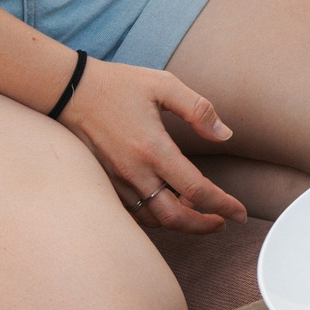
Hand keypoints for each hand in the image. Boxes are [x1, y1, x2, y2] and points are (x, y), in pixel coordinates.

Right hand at [56, 57, 248, 233]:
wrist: (69, 90)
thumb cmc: (119, 84)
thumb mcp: (164, 85)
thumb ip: (198, 110)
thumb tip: (224, 135)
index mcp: (154, 148)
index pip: (196, 190)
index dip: (223, 205)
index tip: (239, 214)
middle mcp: (134, 171)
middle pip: (174, 217)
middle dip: (203, 225)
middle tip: (222, 222)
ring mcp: (116, 181)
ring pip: (153, 219)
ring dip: (179, 222)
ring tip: (198, 211)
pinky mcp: (105, 183)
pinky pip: (133, 213)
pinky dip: (155, 217)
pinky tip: (167, 204)